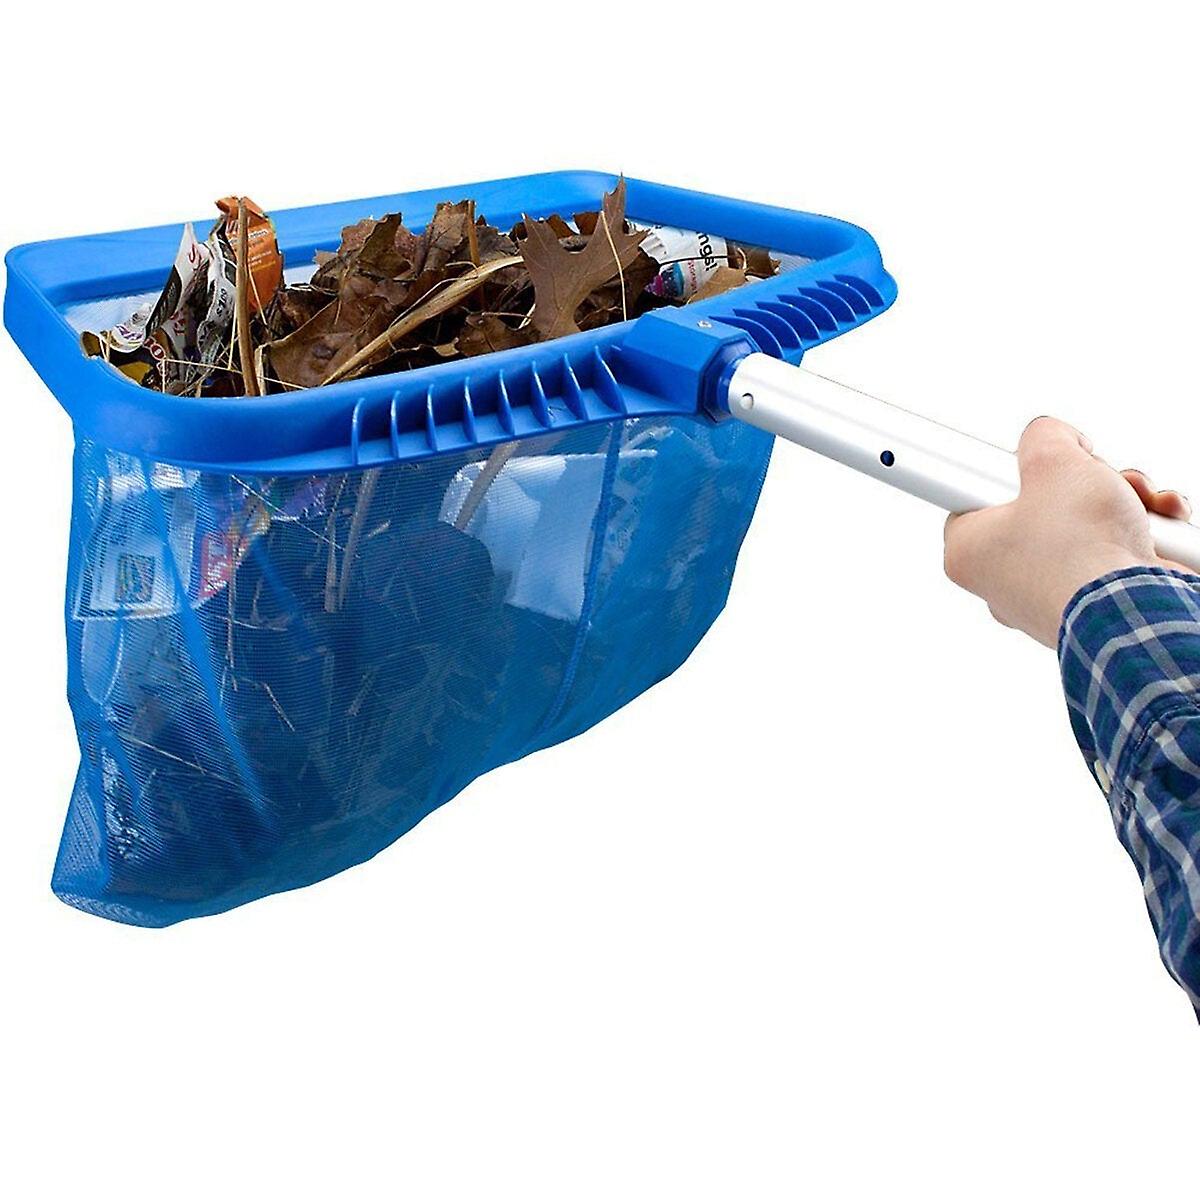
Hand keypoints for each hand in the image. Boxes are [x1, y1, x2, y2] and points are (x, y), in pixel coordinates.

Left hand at [943, 417, 1190, 647]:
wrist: (1135, 608)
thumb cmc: (1079, 548)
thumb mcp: (1052, 461)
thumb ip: (1044, 437)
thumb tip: (1053, 439)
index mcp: (968, 553)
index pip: (969, 498)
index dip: (1004, 471)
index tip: (1020, 463)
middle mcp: (1002, 581)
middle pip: (1039, 506)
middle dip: (1082, 482)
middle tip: (1093, 476)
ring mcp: (1048, 596)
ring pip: (1082, 527)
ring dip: (1120, 501)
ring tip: (1135, 499)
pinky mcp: (1093, 604)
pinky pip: (1111, 555)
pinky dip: (1141, 532)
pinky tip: (1159, 522)